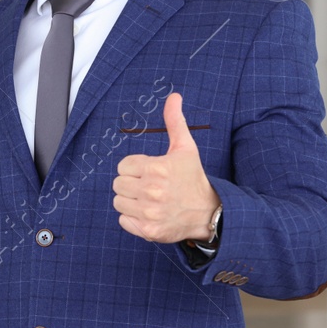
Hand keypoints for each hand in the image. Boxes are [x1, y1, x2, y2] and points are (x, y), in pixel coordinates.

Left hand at [112, 92, 219, 243]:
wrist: (208, 213)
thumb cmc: (193, 178)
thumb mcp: (185, 148)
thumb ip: (175, 122)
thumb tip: (173, 96)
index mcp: (158, 168)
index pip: (123, 166)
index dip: (135, 168)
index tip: (151, 172)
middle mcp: (152, 191)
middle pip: (118, 183)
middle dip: (132, 183)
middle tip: (151, 186)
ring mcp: (150, 213)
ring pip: (118, 201)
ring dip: (130, 200)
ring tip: (150, 199)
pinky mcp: (148, 231)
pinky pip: (123, 220)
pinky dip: (133, 218)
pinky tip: (149, 213)